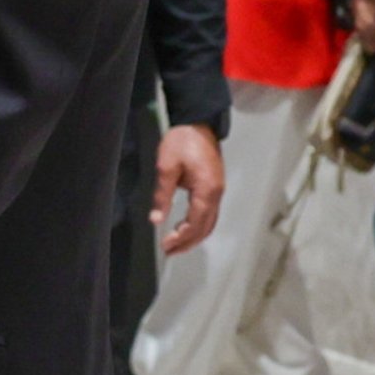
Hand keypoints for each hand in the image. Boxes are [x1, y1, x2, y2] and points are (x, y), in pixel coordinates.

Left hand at [152, 123, 223, 256]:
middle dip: (188, 242)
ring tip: (176, 245)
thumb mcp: (166, 168)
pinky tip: (186, 228)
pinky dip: (199, 225)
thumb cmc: (181, 142)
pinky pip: (210, 213)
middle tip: (169, 251)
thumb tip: (156, 220)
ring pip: (210, 222)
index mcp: (207, 191)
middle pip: (206, 227)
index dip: (181, 238)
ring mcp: (218, 191)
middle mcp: (217, 195)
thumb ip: (162, 196)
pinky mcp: (215, 187)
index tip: (165, 246)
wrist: (198, 123)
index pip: (196, 223)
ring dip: (194, 236)